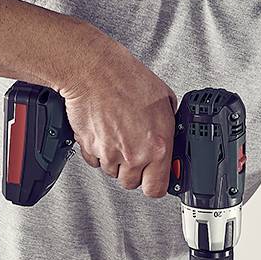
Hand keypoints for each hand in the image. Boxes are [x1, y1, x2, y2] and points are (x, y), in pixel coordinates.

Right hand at [59, 36, 176, 197]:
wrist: (94, 70)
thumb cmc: (127, 78)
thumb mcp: (165, 99)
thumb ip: (169, 125)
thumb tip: (171, 137)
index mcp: (157, 146)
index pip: (156, 189)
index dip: (154, 184)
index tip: (154, 178)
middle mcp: (133, 154)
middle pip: (131, 183)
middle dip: (133, 171)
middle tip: (134, 152)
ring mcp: (109, 153)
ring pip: (112, 172)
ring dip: (115, 160)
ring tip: (118, 135)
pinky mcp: (89, 148)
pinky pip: (95, 161)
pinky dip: (98, 151)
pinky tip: (104, 132)